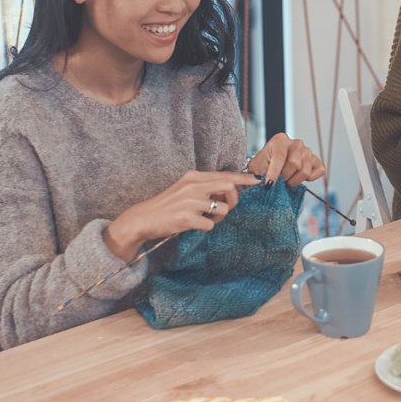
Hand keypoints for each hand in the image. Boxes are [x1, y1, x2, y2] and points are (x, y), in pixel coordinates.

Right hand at [104, 171, 260, 260]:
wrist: (143, 218)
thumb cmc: (168, 205)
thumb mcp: (185, 189)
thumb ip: (205, 188)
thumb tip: (229, 191)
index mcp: (194, 177)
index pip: (225, 174)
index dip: (243, 178)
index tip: (257, 180)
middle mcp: (194, 186)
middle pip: (229, 187)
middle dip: (234, 199)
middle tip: (226, 207)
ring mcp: (190, 201)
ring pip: (223, 209)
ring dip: (219, 217)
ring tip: (206, 219)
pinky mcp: (187, 218)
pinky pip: (211, 225)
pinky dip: (207, 227)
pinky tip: (194, 225)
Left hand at [249, 132, 325, 186]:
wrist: (270, 166)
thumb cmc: (264, 166)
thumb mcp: (257, 167)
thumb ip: (261, 174)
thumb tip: (266, 184)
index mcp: (280, 140)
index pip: (280, 157)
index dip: (274, 173)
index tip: (269, 185)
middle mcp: (296, 143)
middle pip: (295, 164)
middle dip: (285, 177)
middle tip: (280, 180)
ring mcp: (308, 151)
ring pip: (305, 171)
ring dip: (295, 180)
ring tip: (288, 179)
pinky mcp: (316, 160)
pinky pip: (319, 170)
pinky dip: (310, 179)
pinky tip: (299, 177)